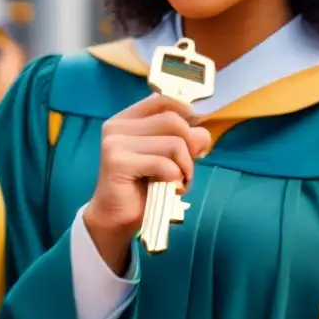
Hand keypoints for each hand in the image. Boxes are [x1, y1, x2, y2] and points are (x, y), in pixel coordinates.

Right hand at [83, 95, 210, 273]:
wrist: (117, 218)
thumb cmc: (143, 186)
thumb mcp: (166, 156)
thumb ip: (183, 139)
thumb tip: (204, 134)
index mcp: (126, 119)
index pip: (163, 100)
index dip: (186, 113)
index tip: (194, 136)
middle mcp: (117, 126)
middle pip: (173, 121)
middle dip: (191, 146)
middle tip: (187, 169)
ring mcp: (115, 143)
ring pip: (173, 144)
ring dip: (185, 167)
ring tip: (177, 181)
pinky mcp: (118, 162)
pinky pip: (164, 164)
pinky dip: (175, 179)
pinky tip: (168, 188)